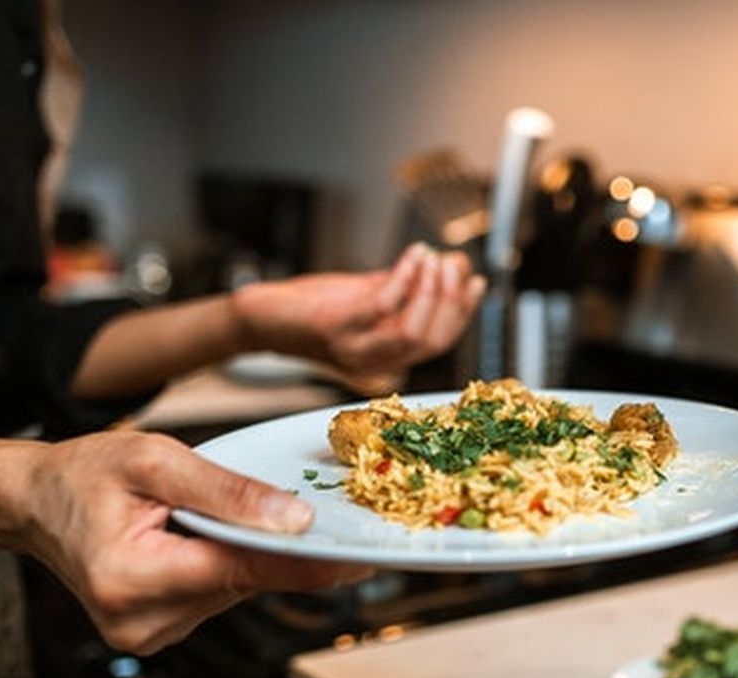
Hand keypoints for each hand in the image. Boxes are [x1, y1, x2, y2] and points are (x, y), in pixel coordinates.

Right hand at [22, 430, 370, 654]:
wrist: (35, 502)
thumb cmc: (84, 475)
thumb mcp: (156, 460)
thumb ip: (228, 491)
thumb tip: (295, 519)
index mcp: (132, 579)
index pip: (243, 571)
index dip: (306, 562)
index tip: (361, 558)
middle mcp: (142, 621)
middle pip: (244, 582)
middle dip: (272, 546)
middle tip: (305, 512)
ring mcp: (149, 633)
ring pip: (235, 589)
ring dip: (244, 553)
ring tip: (213, 513)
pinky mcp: (159, 631)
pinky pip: (217, 594)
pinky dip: (224, 564)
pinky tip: (205, 537)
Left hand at [232, 242, 486, 374]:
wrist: (263, 319)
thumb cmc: (315, 308)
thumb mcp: (367, 299)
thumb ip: (406, 289)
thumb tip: (452, 264)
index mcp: (387, 358)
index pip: (439, 343)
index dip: (462, 313)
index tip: (474, 281)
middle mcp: (375, 361)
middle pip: (433, 340)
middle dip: (451, 299)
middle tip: (453, 264)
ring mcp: (355, 348)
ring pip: (414, 330)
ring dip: (432, 290)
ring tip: (434, 257)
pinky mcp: (336, 329)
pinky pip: (383, 305)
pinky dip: (405, 277)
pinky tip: (413, 255)